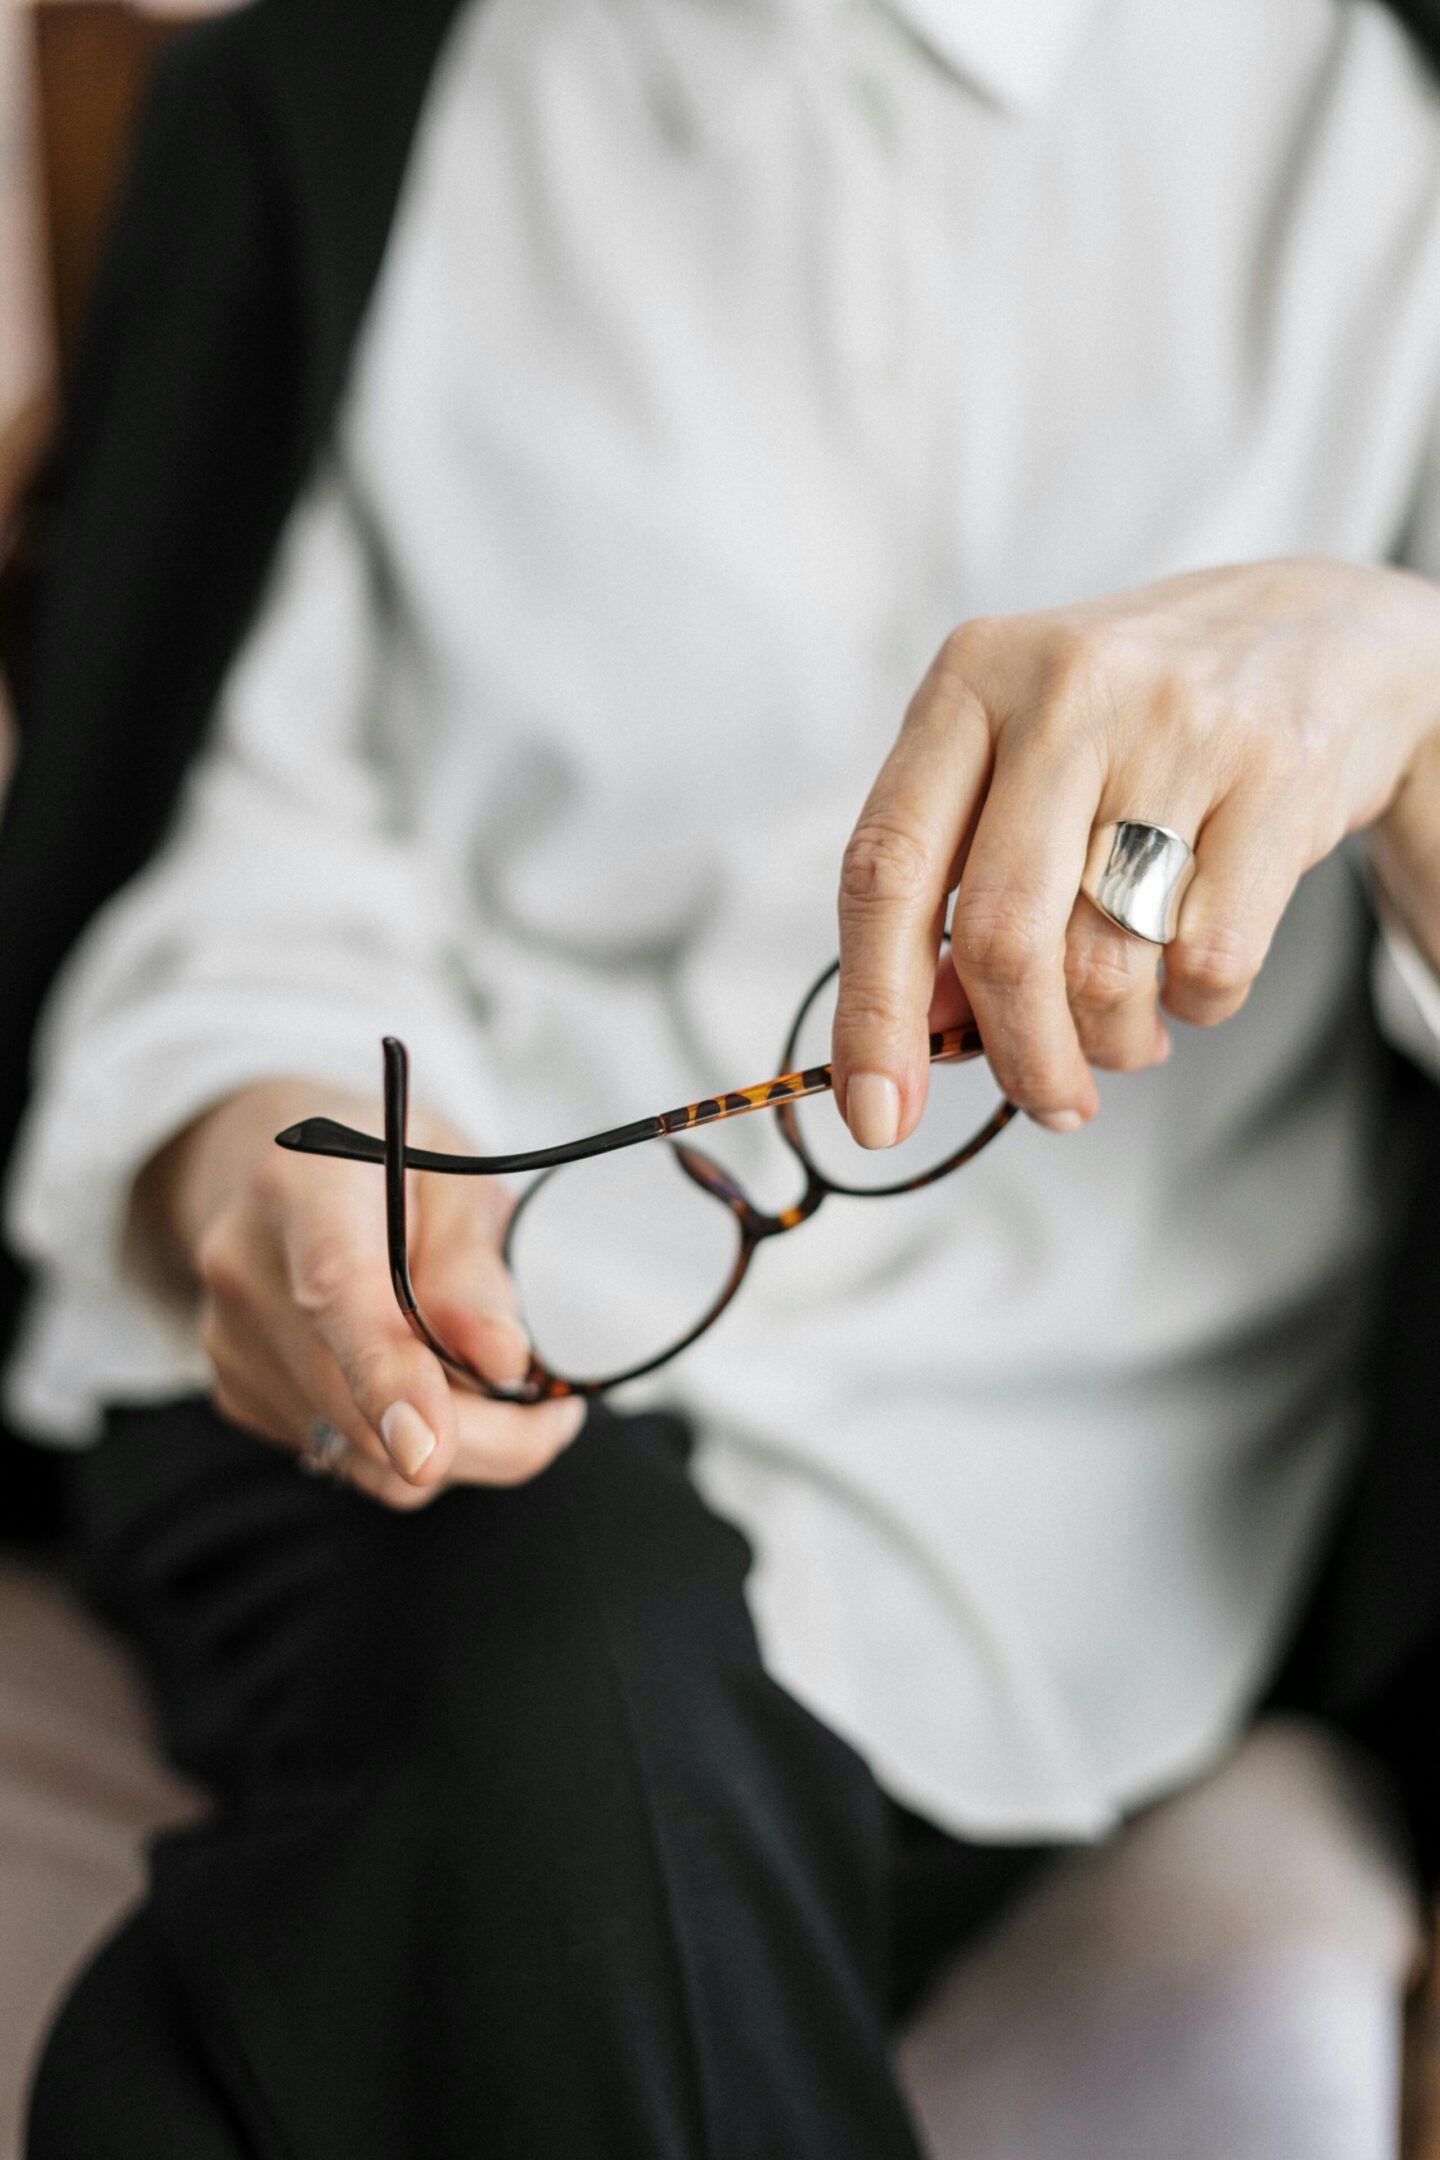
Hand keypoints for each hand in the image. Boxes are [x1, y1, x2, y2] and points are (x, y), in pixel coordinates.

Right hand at [134, 1080, 584, 1507]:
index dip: (385, 1375)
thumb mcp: (460, 1181)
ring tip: (489, 1383)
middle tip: (553, 1412)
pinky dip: (403, 1446)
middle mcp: (248, 1269)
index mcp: (305, 1188)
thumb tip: (501, 1361)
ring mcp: (233, 1341)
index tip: (428, 1451)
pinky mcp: (239, 1394)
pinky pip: (344, 1461)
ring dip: (450, 1446)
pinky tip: (422, 1386)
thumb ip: (475, 1267)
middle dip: (479, 1433)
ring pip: (361, 1455)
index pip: (338, 1291)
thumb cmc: (394, 1172)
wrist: (290, 1181)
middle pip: (359, 1401)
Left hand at [833, 557, 1439, 1139]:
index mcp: (968, 681)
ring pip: (1105, 962)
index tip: (876, 1117)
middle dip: (1018, 1056)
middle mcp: (1061, 691)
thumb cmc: (1132, 728)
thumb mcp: (1020, 768)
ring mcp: (1174, 725)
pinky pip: (1208, 961)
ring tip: (1127, 1035)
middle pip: (1001, 936)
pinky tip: (1191, 976)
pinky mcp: (1274, 771)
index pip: (884, 869)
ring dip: (1110, 1042)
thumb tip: (925, 1036)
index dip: (871, 1012)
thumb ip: (955, 886)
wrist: (1315, 634)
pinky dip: (1195, 1008)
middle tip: (1049, 1106)